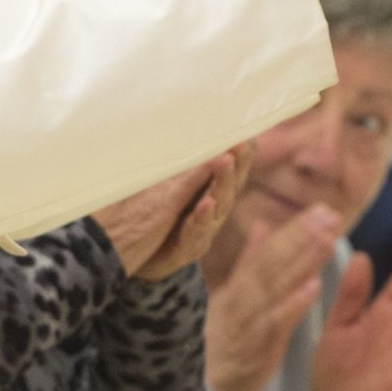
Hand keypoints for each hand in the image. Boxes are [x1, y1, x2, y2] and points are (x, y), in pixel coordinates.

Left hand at [96, 146, 255, 280]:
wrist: (142, 263)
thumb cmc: (161, 219)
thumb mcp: (172, 188)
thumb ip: (185, 165)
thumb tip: (188, 128)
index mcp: (209, 192)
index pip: (229, 168)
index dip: (241, 152)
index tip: (248, 131)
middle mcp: (212, 211)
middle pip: (230, 184)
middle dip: (238, 162)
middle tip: (241, 142)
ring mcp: (202, 231)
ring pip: (218, 206)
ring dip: (222, 183)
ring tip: (225, 161)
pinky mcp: (187, 250)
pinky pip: (197, 233)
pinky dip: (202, 217)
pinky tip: (205, 204)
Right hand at [205, 204, 341, 390]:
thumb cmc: (220, 343)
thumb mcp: (230, 297)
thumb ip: (249, 261)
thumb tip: (263, 225)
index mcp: (239, 286)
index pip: (269, 252)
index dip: (296, 230)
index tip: (322, 209)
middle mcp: (242, 299)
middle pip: (273, 262)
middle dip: (302, 236)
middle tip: (330, 214)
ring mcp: (247, 323)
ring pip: (276, 286)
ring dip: (302, 262)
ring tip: (328, 238)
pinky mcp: (253, 349)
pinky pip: (274, 324)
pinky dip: (293, 305)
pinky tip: (314, 287)